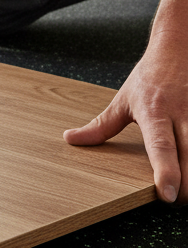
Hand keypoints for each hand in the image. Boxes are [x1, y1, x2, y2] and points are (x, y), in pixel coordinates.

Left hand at [64, 28, 187, 203]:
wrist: (179, 46)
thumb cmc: (150, 76)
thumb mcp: (123, 99)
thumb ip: (101, 125)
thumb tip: (71, 139)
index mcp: (154, 113)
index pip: (161, 147)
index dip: (165, 172)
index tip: (167, 195)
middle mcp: (182, 114)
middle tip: (177, 200)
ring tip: (186, 188)